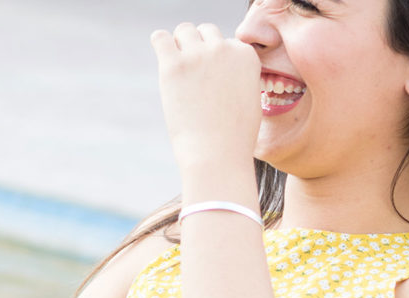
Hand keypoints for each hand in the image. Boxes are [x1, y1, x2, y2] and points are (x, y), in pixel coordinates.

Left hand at [150, 23, 261, 172]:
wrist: (217, 155)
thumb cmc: (233, 136)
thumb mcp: (248, 100)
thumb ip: (238, 76)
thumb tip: (219, 67)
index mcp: (246, 55)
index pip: (227, 42)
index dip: (217, 62)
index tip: (214, 84)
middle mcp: (225, 49)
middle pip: (206, 31)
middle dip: (199, 49)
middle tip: (195, 80)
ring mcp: (199, 55)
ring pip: (183, 30)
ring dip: (180, 46)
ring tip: (180, 74)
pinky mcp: (174, 65)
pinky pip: (159, 37)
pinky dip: (160, 45)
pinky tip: (165, 64)